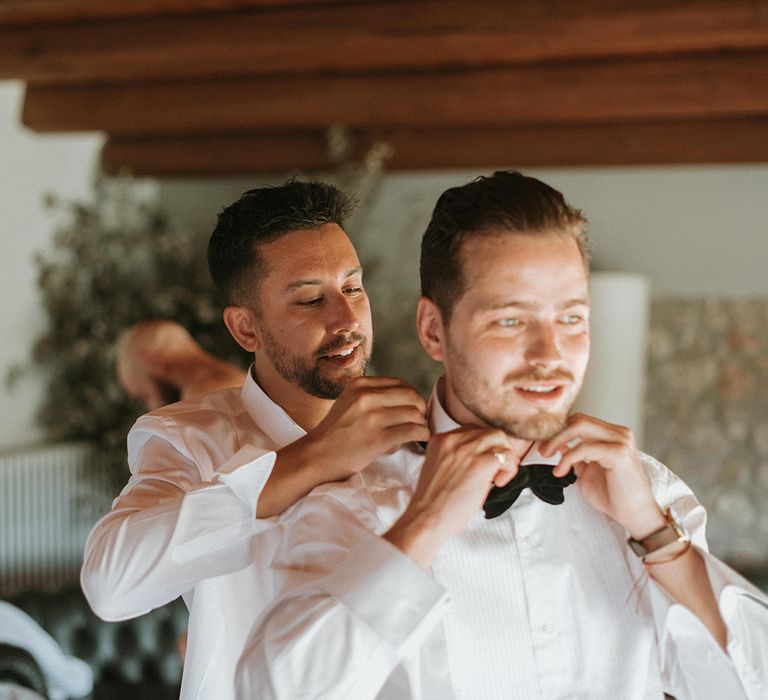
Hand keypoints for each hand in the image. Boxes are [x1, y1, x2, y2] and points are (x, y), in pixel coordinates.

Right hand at [306, 375, 430, 480]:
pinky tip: (421, 439)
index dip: (413, 396)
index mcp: (360, 384)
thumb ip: (373, 397)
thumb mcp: (350, 402)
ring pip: (415, 414)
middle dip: (421, 409)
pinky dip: (422, 435)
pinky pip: (412, 431)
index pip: (400, 383)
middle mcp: (365, 396)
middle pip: (411, 396)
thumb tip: (409, 400)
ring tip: (418, 433)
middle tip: (421, 422)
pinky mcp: (377, 438)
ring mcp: (371, 417)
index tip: (415, 409)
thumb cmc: (336, 433)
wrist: (315, 456)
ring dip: (422, 424)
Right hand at [385, 427, 524, 567]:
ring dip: (505, 456)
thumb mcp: (438, 468)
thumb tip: (481, 458)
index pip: (470, 430)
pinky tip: (499, 483)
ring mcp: (467, 450)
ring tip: (498, 475)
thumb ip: (455, 457)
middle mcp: (453, 440)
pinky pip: (506, 456)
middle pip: (487, 431)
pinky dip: (509, 468)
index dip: (482, 446)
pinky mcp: (481, 464)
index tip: (484, 461)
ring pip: (499, 438)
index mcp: (440, 440)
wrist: (425, 518)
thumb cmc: (432, 502)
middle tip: (496, 468)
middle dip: (496, 448)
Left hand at [539, 413, 664, 538]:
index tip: (543, 444)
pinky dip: (567, 458)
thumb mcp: (586, 471)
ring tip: (547, 456)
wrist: (635, 515)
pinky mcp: (618, 452)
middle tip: (542, 450)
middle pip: (578, 419)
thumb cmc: (614, 496)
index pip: (580, 420)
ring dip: (557, 441)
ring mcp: (620, 440)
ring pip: (579, 426)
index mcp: (612, 435)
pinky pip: (584, 447)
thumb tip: (557, 443)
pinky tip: (561, 471)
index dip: (559, 430)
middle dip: (555, 433)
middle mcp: (618, 433)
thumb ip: (574, 455)